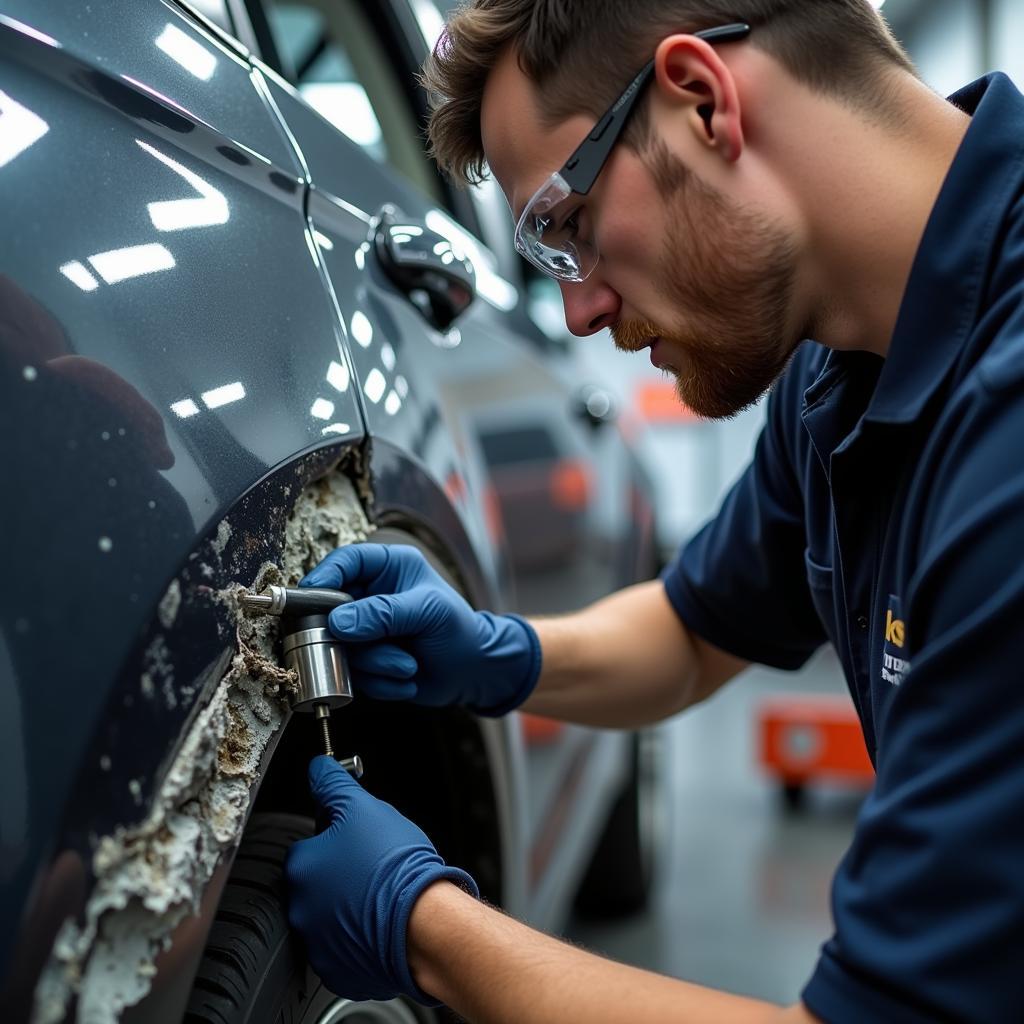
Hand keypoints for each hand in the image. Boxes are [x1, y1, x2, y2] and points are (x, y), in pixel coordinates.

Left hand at [286, 756, 478, 1003]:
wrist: (424, 922)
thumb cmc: (395, 866)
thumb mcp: (363, 807)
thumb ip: (333, 784)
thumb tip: (318, 768)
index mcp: (301, 868)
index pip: (308, 844)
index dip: (335, 837)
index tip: (357, 838)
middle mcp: (300, 910)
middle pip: (317, 881)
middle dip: (340, 873)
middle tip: (373, 866)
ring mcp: (317, 945)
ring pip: (330, 916)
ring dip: (348, 904)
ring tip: (381, 893)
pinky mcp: (338, 971)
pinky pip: (344, 948)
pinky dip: (359, 936)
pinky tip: (381, 920)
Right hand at [302, 543, 540, 714]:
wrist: (474, 673)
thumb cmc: (459, 630)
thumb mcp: (428, 612)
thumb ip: (384, 613)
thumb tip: (339, 621)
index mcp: (389, 567)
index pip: (346, 561)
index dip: (324, 577)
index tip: (310, 598)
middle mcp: (372, 595)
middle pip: (332, 609)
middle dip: (355, 637)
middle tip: (374, 646)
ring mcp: (365, 629)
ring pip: (341, 647)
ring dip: (375, 663)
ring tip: (408, 665)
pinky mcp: (364, 659)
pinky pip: (353, 673)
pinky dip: (380, 681)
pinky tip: (407, 678)